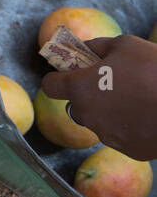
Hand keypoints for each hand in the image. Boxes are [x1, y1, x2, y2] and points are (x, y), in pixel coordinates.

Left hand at [42, 35, 156, 160]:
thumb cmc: (154, 70)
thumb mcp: (125, 45)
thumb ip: (97, 47)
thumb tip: (86, 49)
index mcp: (80, 88)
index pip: (51, 85)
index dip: (58, 77)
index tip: (71, 73)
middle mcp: (87, 115)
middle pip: (76, 105)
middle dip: (89, 95)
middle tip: (114, 84)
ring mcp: (108, 136)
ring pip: (99, 121)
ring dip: (109, 111)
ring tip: (137, 99)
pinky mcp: (129, 150)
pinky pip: (121, 136)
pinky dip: (129, 127)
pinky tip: (147, 116)